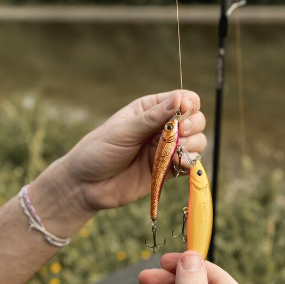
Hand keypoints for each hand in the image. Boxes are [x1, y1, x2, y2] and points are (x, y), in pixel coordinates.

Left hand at [41, 90, 205, 212]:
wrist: (86, 185)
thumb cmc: (99, 151)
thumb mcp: (124, 130)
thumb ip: (153, 117)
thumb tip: (180, 98)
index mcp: (150, 109)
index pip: (183, 99)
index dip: (188, 104)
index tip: (182, 113)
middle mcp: (162, 127)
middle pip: (195, 119)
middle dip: (193, 125)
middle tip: (180, 133)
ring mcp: (166, 149)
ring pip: (197, 141)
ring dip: (194, 144)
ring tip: (177, 151)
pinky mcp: (168, 170)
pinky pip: (189, 163)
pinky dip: (190, 162)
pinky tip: (179, 164)